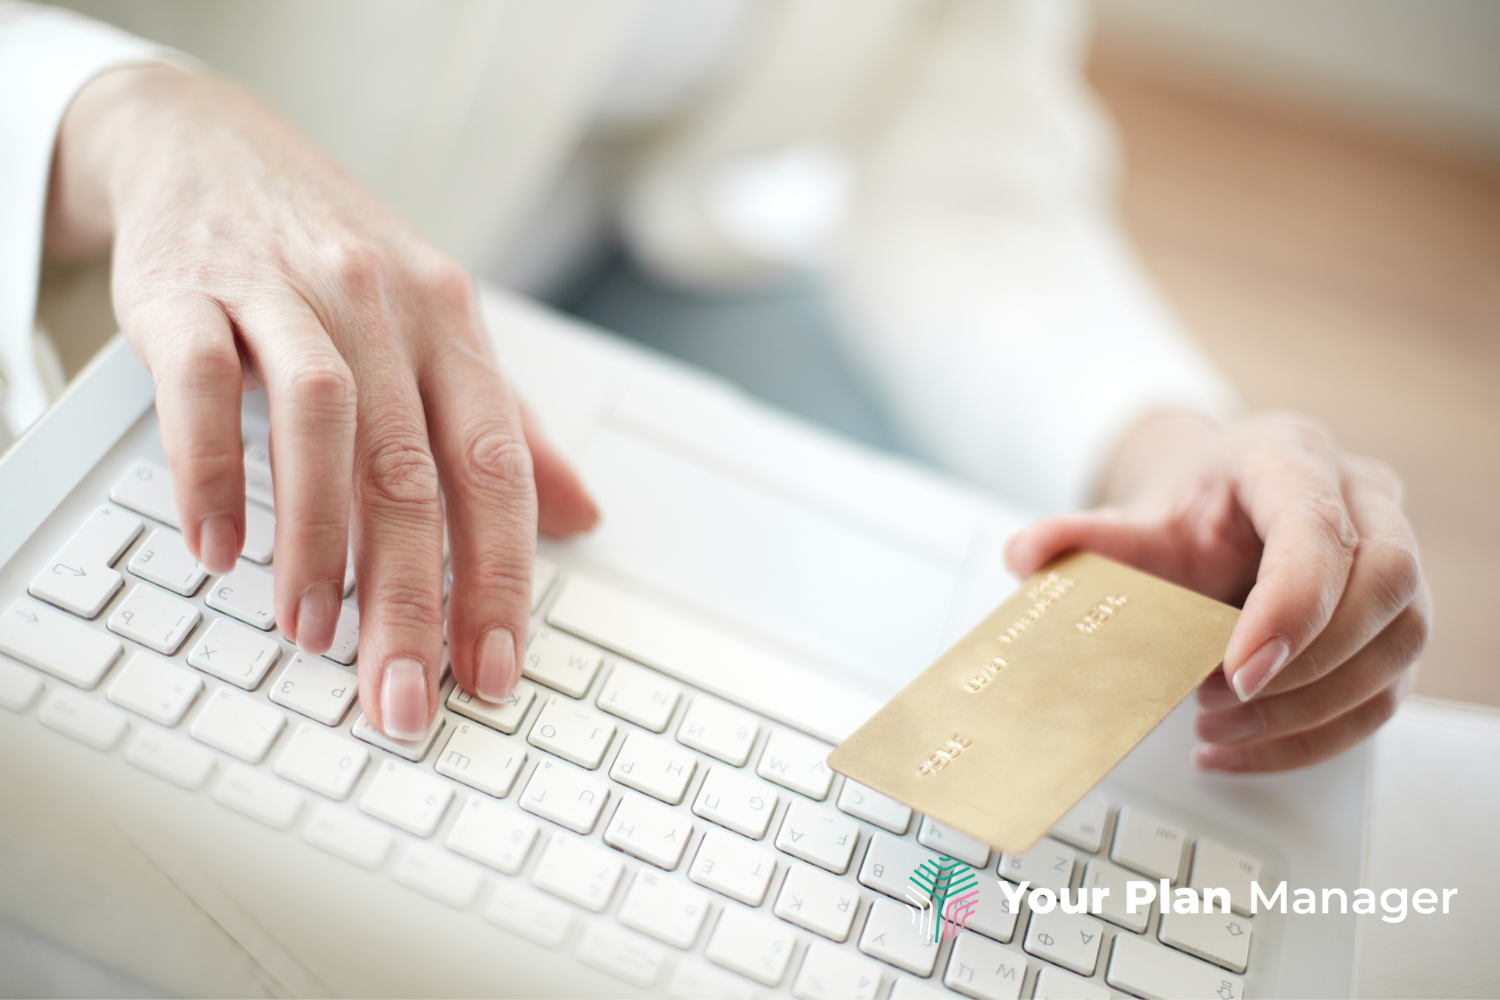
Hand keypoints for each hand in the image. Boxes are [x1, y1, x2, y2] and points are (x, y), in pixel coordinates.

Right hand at [45, 66, 598, 735]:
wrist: (208, 144)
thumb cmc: (336, 254)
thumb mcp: (441, 328)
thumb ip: (508, 427)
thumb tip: (585, 514)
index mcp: (452, 325)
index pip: (496, 466)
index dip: (503, 574)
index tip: (497, 667)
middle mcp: (381, 306)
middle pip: (412, 469)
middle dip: (414, 599)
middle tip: (406, 696)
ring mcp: (285, 293)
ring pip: (322, 426)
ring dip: (320, 543)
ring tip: (314, 634)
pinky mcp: (188, 289)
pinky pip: (204, 385)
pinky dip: (211, 470)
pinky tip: (218, 547)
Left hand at [1005, 410, 1428, 771]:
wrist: (1222, 507)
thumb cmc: (1191, 510)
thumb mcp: (1133, 518)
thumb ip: (1080, 536)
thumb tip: (1024, 553)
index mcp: (1292, 457)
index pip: (1319, 526)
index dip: (1291, 604)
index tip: (1240, 669)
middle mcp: (1363, 499)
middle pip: (1384, 585)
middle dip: (1306, 664)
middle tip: (1219, 702)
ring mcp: (1395, 558)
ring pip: (1399, 643)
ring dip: (1313, 707)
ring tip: (1223, 726)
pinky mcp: (1396, 621)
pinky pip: (1387, 690)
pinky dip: (1318, 735)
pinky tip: (1245, 748)